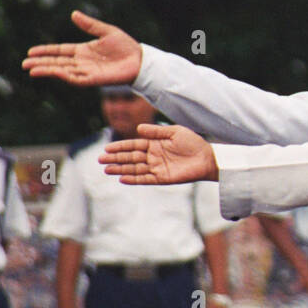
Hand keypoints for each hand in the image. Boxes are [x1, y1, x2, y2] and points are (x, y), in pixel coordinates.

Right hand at [23, 10, 142, 85]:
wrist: (141, 60)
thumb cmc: (126, 46)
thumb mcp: (106, 31)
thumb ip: (90, 24)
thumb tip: (73, 14)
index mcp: (83, 50)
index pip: (60, 51)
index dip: (46, 51)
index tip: (31, 51)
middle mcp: (82, 62)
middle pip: (57, 62)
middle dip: (41, 63)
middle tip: (24, 64)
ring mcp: (87, 71)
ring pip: (62, 71)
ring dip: (47, 70)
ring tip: (32, 70)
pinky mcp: (93, 79)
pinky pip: (75, 78)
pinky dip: (64, 75)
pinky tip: (53, 72)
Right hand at [100, 124, 217, 183]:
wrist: (207, 158)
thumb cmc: (193, 143)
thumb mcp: (174, 132)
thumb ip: (156, 131)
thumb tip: (138, 128)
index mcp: (155, 144)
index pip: (133, 145)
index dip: (120, 147)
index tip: (107, 148)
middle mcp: (153, 156)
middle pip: (130, 158)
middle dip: (116, 158)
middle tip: (100, 160)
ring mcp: (157, 168)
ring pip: (135, 169)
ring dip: (121, 170)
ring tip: (107, 170)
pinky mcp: (163, 178)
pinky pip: (145, 179)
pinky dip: (134, 179)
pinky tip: (122, 178)